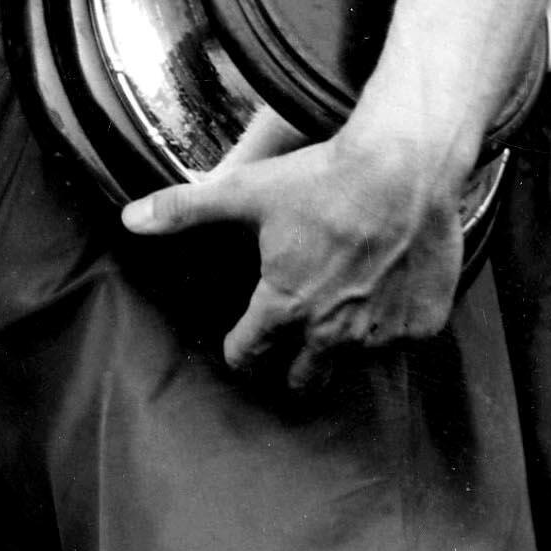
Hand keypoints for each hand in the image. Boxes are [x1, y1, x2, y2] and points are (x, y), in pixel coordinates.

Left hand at [124, 122, 469, 392]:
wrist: (405, 169)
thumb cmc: (322, 179)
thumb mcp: (245, 192)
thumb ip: (183, 210)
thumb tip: (129, 219)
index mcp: (284, 307)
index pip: (250, 354)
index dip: (241, 350)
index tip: (242, 345)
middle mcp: (333, 333)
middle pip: (303, 380)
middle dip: (291, 370)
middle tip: (289, 349)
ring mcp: (381, 335)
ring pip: (354, 361)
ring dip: (344, 345)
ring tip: (341, 313)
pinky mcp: (421, 326)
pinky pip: (401, 340)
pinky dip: (391, 325)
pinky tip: (386, 295)